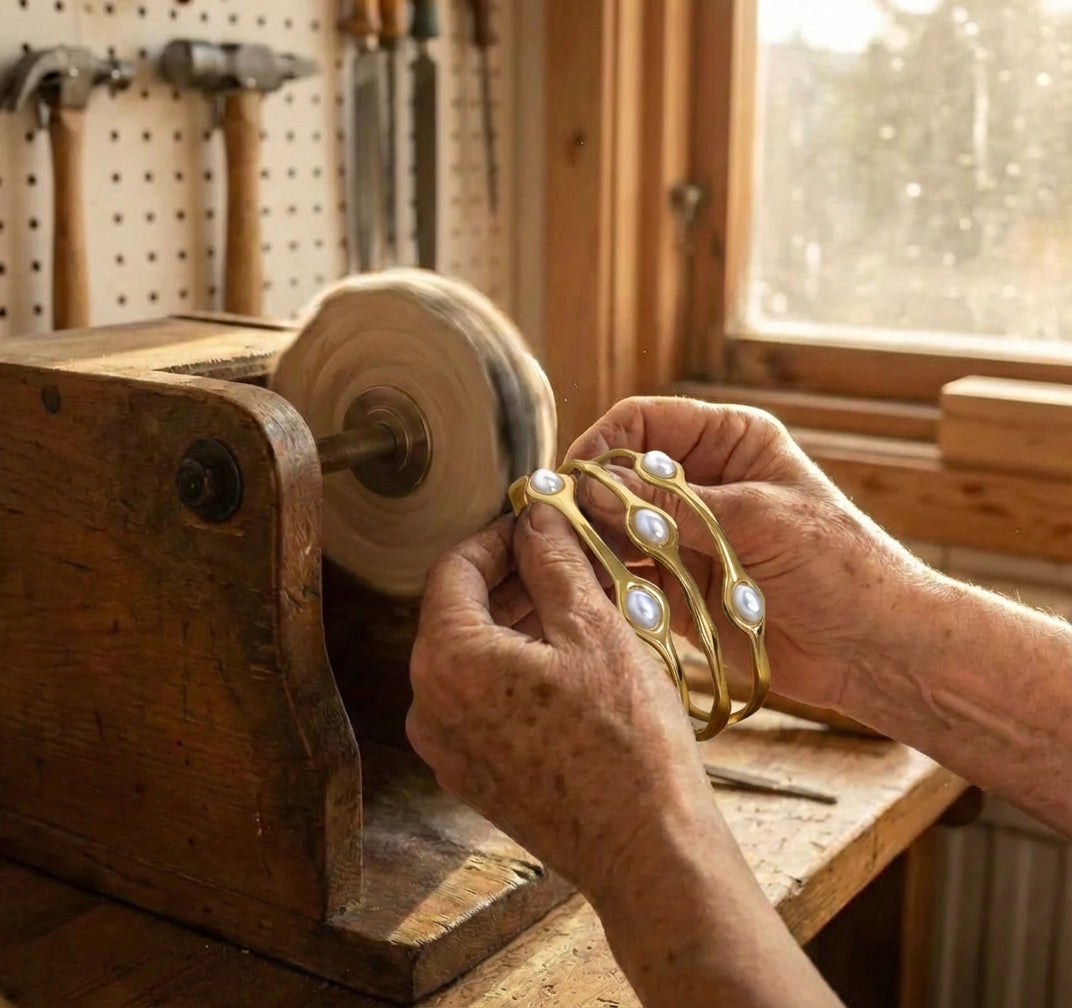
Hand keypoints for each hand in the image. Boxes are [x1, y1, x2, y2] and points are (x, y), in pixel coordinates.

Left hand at [406, 507, 713, 900]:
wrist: (647, 850)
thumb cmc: (627, 740)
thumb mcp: (593, 628)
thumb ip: (553, 559)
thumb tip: (536, 513)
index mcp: (448, 661)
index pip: (453, 569)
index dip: (498, 536)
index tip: (538, 524)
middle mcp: (428, 707)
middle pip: (459, 614)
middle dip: (512, 579)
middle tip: (567, 559)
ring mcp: (447, 748)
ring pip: (472, 658)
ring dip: (517, 622)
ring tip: (577, 605)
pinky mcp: (473, 776)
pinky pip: (482, 701)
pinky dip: (516, 669)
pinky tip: (568, 660)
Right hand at [567, 396, 932, 712]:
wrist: (874, 646)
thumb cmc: (839, 564)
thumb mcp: (757, 519)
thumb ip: (673, 506)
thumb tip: (594, 487)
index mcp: (728, 442)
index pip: (643, 422)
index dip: (603, 445)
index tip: (572, 480)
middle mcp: (700, 484)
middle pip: (620, 477)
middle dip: (588, 500)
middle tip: (556, 528)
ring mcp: (686, 537)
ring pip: (615, 529)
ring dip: (591, 544)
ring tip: (566, 563)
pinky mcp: (678, 588)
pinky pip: (626, 577)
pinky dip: (604, 583)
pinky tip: (587, 592)